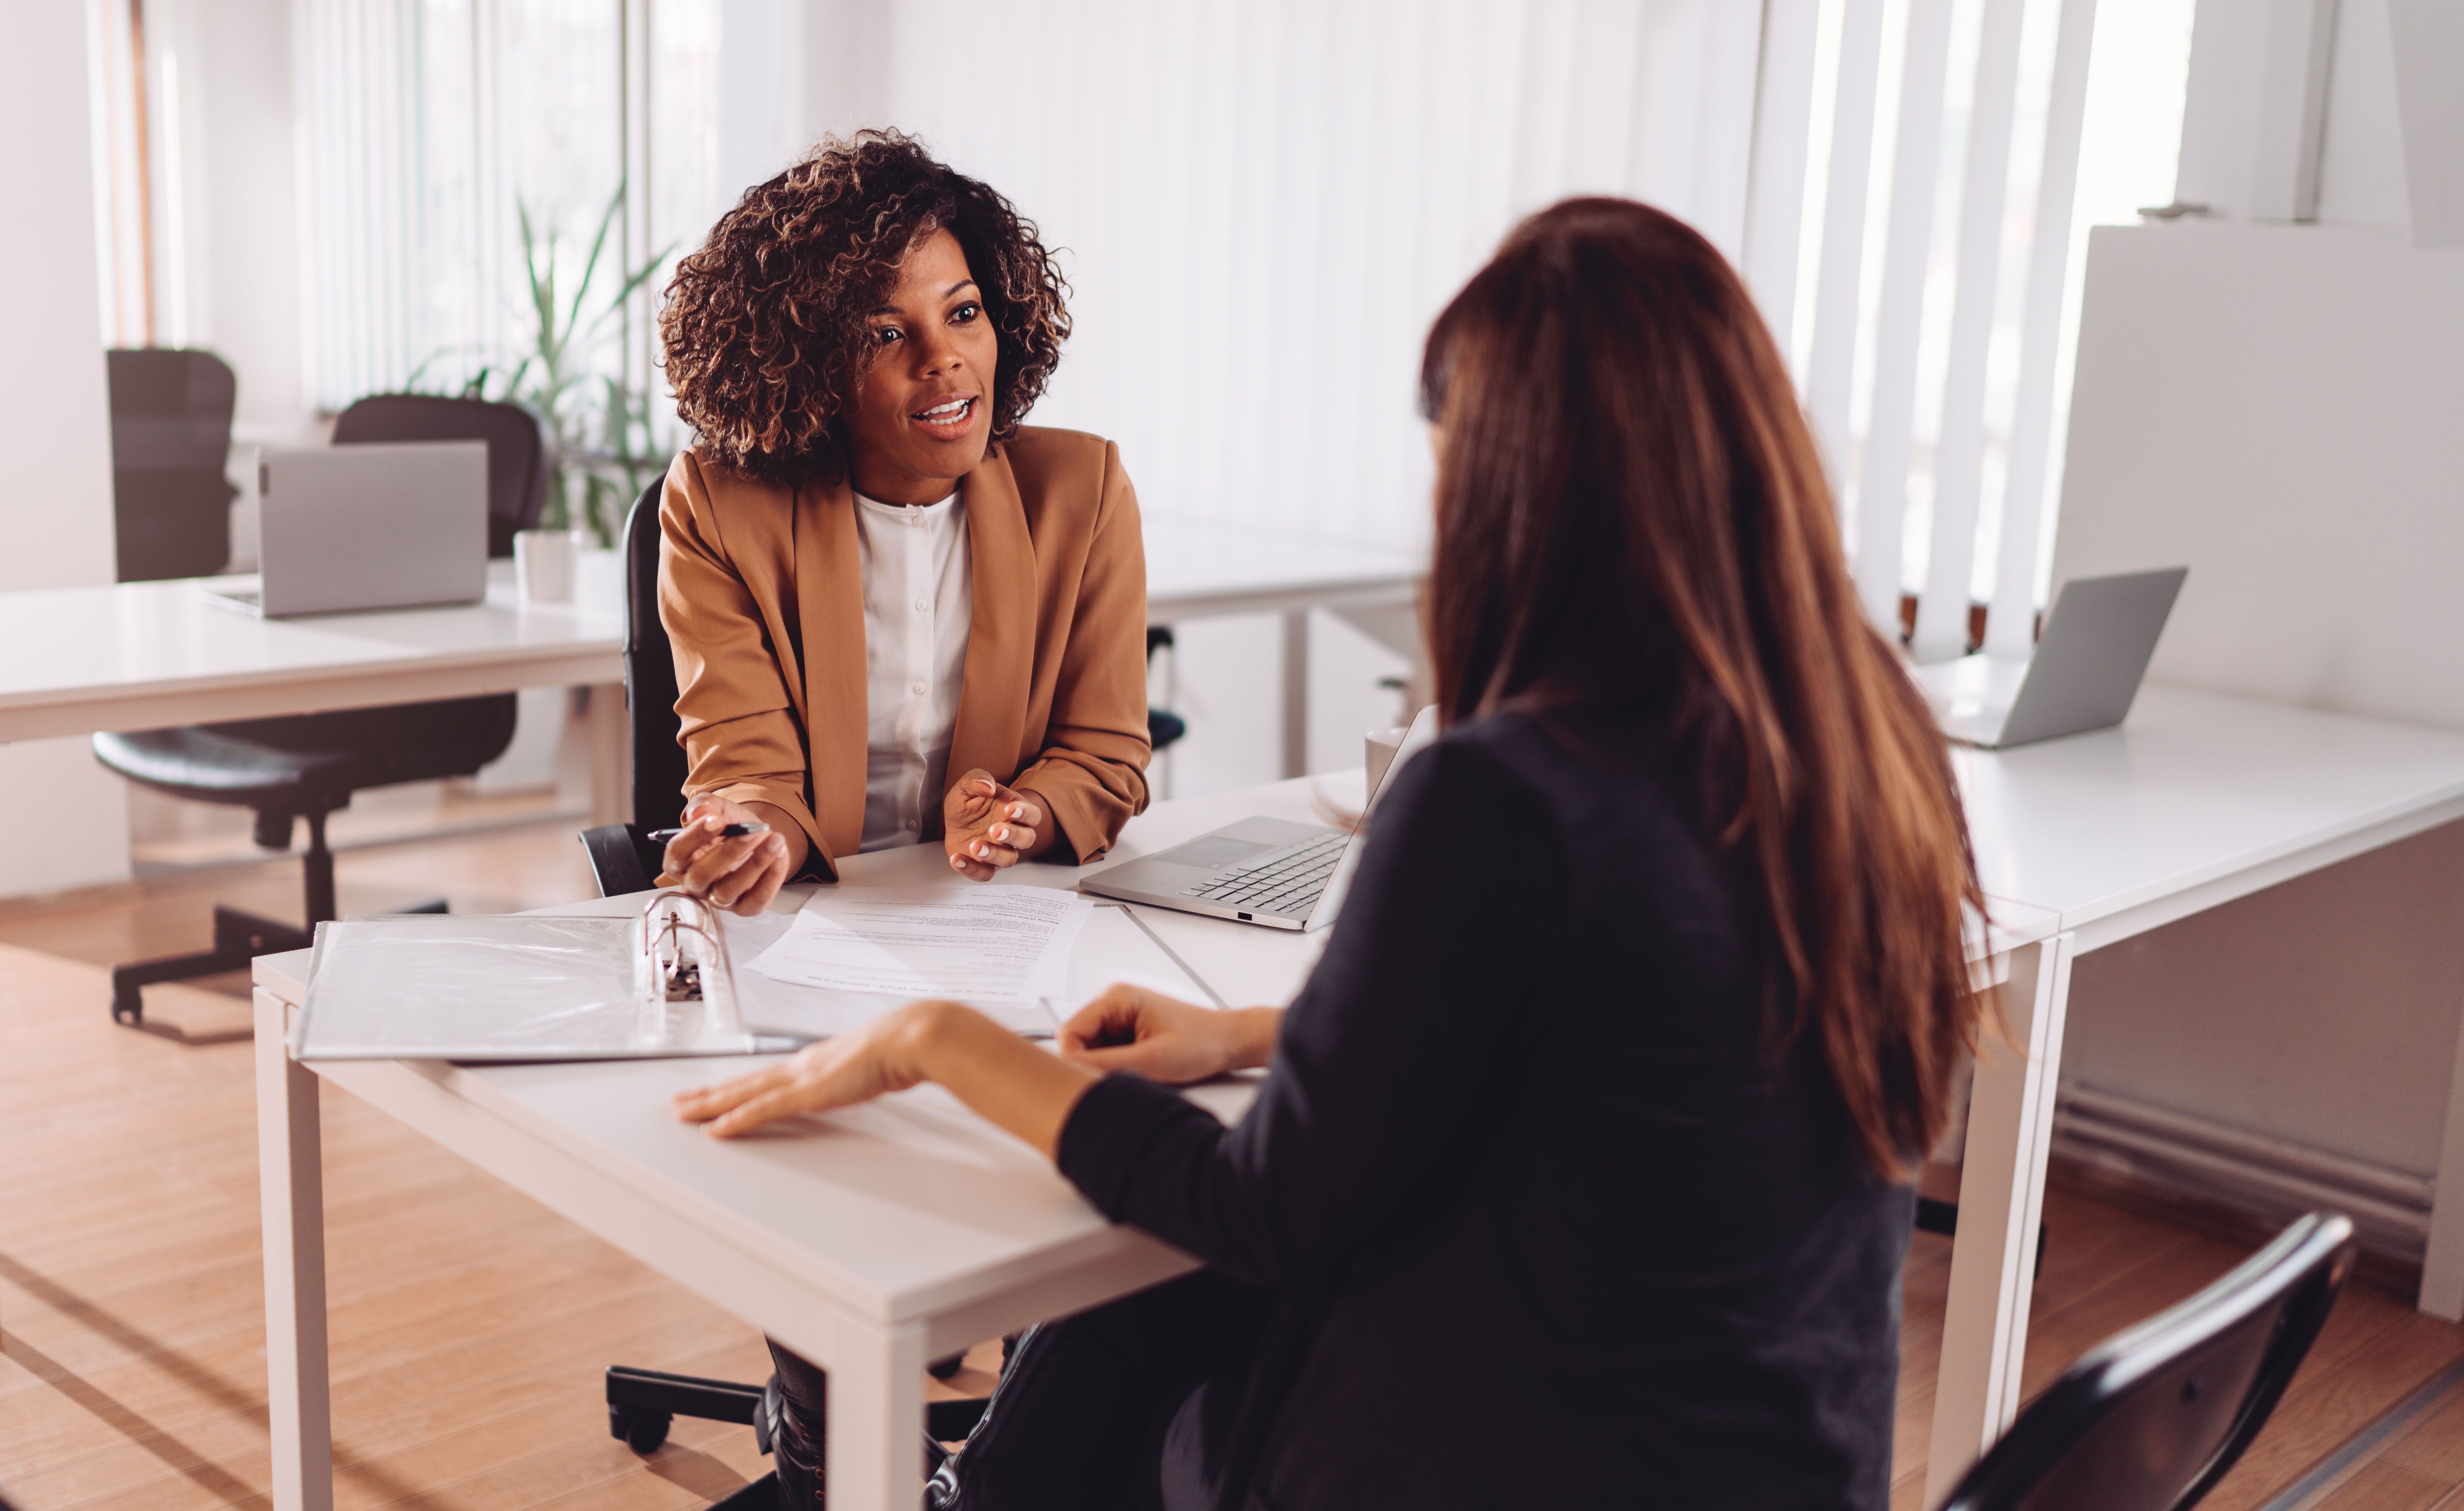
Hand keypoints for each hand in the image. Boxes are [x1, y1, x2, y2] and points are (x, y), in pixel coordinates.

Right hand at [658, 795, 793, 915]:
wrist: (756, 836)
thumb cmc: (730, 825)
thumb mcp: (717, 808)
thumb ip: (705, 805)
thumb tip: (698, 811)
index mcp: (680, 860)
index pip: (678, 852)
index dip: (695, 836)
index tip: (716, 819)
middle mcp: (695, 884)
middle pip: (701, 875)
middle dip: (728, 852)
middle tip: (751, 832)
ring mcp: (719, 898)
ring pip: (729, 890)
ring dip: (755, 863)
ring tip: (775, 840)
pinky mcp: (744, 906)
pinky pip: (756, 899)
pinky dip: (771, 877)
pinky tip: (781, 855)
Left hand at [674, 1000, 948, 1136]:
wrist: (910, 1039)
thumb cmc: (900, 1048)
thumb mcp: (875, 1064)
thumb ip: (861, 1072)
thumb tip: (866, 1076)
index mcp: (816, 1060)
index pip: (766, 1076)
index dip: (738, 1086)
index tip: (716, 1091)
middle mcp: (801, 1066)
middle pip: (744, 1083)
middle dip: (709, 1094)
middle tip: (679, 1103)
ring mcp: (801, 1078)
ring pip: (743, 1094)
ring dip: (710, 1105)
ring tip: (682, 1113)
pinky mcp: (807, 1092)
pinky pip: (762, 1110)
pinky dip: (736, 1119)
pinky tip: (715, 1129)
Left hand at [943, 771, 1045, 881]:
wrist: (955, 823)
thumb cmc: (968, 804)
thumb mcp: (966, 786)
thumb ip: (976, 779)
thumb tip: (987, 786)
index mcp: (1014, 811)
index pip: (1032, 814)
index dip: (1025, 813)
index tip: (1010, 809)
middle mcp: (1012, 833)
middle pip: (1026, 839)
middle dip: (1012, 835)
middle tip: (995, 830)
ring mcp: (1000, 851)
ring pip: (1008, 859)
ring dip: (993, 854)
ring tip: (975, 845)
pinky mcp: (984, 866)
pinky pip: (985, 874)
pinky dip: (971, 869)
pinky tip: (957, 859)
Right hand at [1058, 985, 1279, 1084]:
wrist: (1229, 1042)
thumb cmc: (1203, 1042)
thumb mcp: (1152, 1060)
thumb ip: (1108, 1065)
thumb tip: (1074, 1071)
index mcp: (1118, 998)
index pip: (1071, 1031)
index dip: (1072, 1060)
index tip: (1085, 1082)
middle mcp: (1116, 1003)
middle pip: (1079, 1041)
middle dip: (1091, 1065)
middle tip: (1115, 1081)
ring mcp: (1122, 1017)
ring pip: (1091, 1050)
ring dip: (1105, 1067)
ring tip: (1135, 1073)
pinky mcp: (1129, 1031)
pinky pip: (1107, 1053)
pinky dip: (1116, 1067)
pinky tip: (1138, 1071)